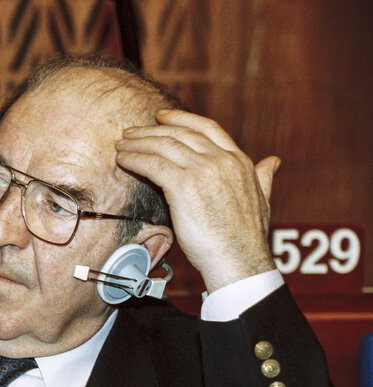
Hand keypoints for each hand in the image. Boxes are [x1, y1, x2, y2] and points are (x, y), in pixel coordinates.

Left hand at [115, 109, 279, 291]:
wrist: (240, 261)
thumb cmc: (245, 239)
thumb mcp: (263, 200)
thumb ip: (263, 177)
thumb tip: (273, 161)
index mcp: (239, 161)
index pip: (207, 128)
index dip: (181, 119)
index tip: (161, 117)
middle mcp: (222, 160)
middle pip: (180, 133)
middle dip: (151, 131)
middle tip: (131, 132)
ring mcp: (204, 170)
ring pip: (163, 146)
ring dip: (138, 143)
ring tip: (121, 145)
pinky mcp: (184, 185)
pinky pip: (153, 165)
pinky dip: (135, 159)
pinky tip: (123, 160)